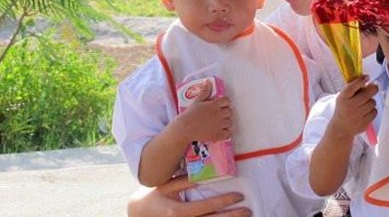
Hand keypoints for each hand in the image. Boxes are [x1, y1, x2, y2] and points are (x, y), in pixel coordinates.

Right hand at [127, 176, 250, 216]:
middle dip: (231, 216)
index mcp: (179, 212)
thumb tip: (203, 177)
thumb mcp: (166, 188)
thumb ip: (184, 183)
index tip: (238, 196)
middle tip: (248, 210)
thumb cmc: (153, 198)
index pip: (206, 206)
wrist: (138, 216)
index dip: (224, 201)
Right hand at [175, 81, 232, 142]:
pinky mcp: (218, 135)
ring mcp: (219, 125)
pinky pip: (228, 133)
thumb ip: (205, 92)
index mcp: (214, 104)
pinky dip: (226, 133)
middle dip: (225, 113)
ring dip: (226, 123)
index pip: (227, 101)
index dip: (224, 103)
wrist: (184, 129)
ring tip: (218, 124)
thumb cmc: (190, 114)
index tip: (219, 106)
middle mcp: (219, 114)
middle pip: (230, 111)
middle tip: (218, 115)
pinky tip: (220, 132)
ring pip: (230, 122)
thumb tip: (208, 82)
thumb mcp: (197, 101)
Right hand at [328, 76, 377, 139]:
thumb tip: (368, 78)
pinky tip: (366, 111)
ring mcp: (357, 115)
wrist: (341, 126)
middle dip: (373, 88)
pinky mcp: (364, 123)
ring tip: (365, 103)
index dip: (360, 80)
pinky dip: (372, 110)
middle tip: (374, 87)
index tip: (366, 77)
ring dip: (371, 101)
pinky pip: (374, 112)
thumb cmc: (344, 107)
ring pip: (372, 102)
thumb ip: (353, 87)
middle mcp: (350, 106)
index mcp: (343, 97)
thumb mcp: (344, 96)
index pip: (352, 86)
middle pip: (367, 94)